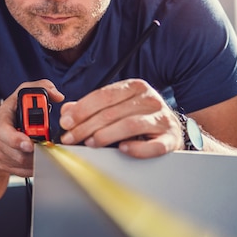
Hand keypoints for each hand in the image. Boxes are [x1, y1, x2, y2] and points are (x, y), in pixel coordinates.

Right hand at [0, 79, 64, 176]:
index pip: (5, 132)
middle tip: (48, 147)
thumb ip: (41, 88)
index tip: (30, 143)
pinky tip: (39, 157)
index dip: (18, 140)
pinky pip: (22, 172)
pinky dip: (34, 166)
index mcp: (1, 120)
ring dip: (37, 158)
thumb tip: (57, 96)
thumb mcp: (23, 93)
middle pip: (18, 153)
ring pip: (22, 164)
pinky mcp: (4, 165)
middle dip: (36, 151)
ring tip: (45, 149)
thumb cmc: (12, 111)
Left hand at [58, 78, 183, 157]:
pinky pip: (154, 145)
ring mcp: (162, 119)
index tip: (66, 122)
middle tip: (71, 137)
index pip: (103, 96)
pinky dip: (136, 148)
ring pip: (129, 125)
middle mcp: (149, 99)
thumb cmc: (138, 116)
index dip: (81, 109)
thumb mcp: (114, 106)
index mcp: (134, 87)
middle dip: (86, 126)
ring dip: (106, 135)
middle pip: (112, 112)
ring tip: (90, 143)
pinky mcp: (170, 138)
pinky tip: (122, 149)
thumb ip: (90, 107)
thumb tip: (67, 111)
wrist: (169, 128)